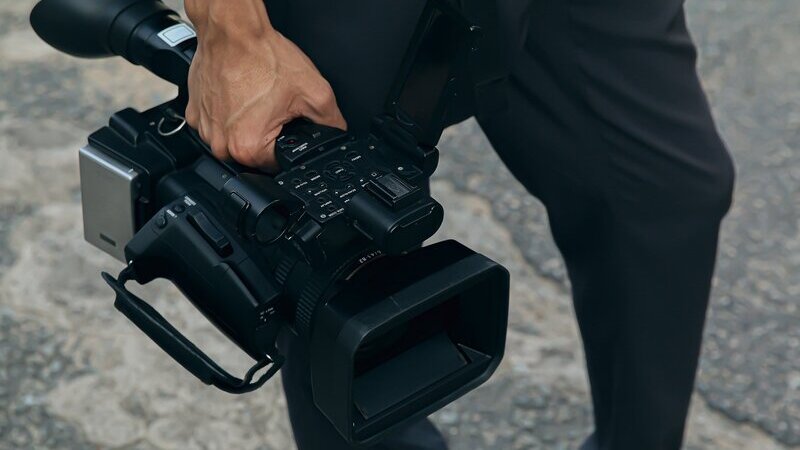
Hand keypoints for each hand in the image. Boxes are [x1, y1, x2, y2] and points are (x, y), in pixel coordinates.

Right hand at [184, 0, 346, 168]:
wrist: (233, 31)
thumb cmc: (264, 57)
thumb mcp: (314, 93)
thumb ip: (331, 123)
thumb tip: (337, 135)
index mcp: (248, 146)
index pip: (277, 165)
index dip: (290, 144)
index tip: (288, 122)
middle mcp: (221, 143)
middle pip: (255, 154)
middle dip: (270, 134)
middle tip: (273, 106)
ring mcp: (205, 128)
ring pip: (235, 139)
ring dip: (248, 123)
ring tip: (257, 97)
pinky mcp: (195, 113)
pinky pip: (218, 123)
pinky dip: (230, 112)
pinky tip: (240, 94)